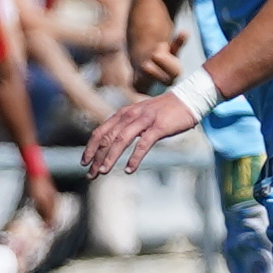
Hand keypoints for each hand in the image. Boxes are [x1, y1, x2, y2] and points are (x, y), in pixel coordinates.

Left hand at [82, 89, 199, 182]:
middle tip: (90, 174)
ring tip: (103, 172)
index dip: (90, 148)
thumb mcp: (140, 115)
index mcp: (123, 114)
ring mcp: (144, 120)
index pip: (100, 131)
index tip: (84, 162)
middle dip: (97, 157)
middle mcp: (130, 115)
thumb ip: (126, 126)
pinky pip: (143, 144)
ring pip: (121, 140)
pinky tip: (129, 169)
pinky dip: (135, 158)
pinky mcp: (159, 126)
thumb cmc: (164, 111)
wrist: (188, 98)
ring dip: (110, 157)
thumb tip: (112, 143)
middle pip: (107, 138)